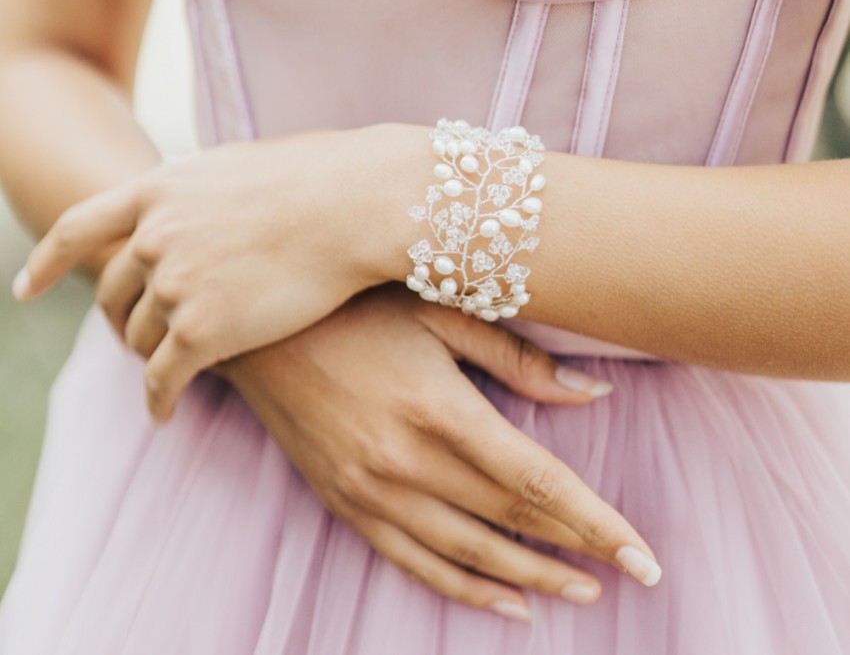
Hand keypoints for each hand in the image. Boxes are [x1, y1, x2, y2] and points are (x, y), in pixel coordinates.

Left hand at [13, 126, 429, 418]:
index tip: (27, 288)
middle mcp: (153, 236)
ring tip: (164, 378)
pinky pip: (164, 379)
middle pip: (118, 293)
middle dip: (123, 321)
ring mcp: (173, 284)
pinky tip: (164, 413)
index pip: (81, 227)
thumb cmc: (324, 179)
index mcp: (161, 190)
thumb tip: (215, 204)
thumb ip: (210, 193)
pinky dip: (159, 400)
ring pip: (143, 339)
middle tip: (138, 341)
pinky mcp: (200, 331)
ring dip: (150, 360)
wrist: (354, 205)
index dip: (49, 260)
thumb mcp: (247, 168)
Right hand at [219, 285, 660, 619]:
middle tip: (629, 572)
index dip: (596, 523)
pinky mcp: (344, 502)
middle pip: (510, 519)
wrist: (255, 329)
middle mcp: (406, 461)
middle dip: (577, 550)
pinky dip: (463, 589)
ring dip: (531, 578)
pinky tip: (504, 603)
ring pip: (468, 553)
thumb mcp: (438, 311)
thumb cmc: (354, 306)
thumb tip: (592, 393)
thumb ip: (516, 358)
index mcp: (438, 408)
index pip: (536, 482)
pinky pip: (413, 562)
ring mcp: (370, 490)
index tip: (643, 558)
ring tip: (582, 593)